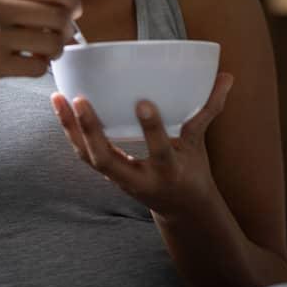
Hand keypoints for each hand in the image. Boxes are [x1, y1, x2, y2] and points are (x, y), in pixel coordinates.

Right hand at [0, 0, 81, 89]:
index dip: (71, 0)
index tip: (75, 10)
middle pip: (57, 15)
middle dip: (68, 28)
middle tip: (64, 34)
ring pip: (52, 43)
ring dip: (57, 49)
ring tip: (47, 50)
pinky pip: (38, 67)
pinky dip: (41, 67)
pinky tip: (30, 63)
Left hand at [50, 71, 233, 217]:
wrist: (178, 209)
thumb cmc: (190, 172)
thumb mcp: (201, 146)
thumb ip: (209, 110)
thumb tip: (227, 77)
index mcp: (169, 173)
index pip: (161, 153)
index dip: (152, 130)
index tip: (144, 103)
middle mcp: (140, 180)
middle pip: (108, 161)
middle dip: (92, 132)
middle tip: (80, 99)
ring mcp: (119, 180)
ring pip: (88, 158)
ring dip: (71, 129)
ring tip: (59, 98)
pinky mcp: (107, 174)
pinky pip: (83, 154)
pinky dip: (70, 131)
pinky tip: (60, 106)